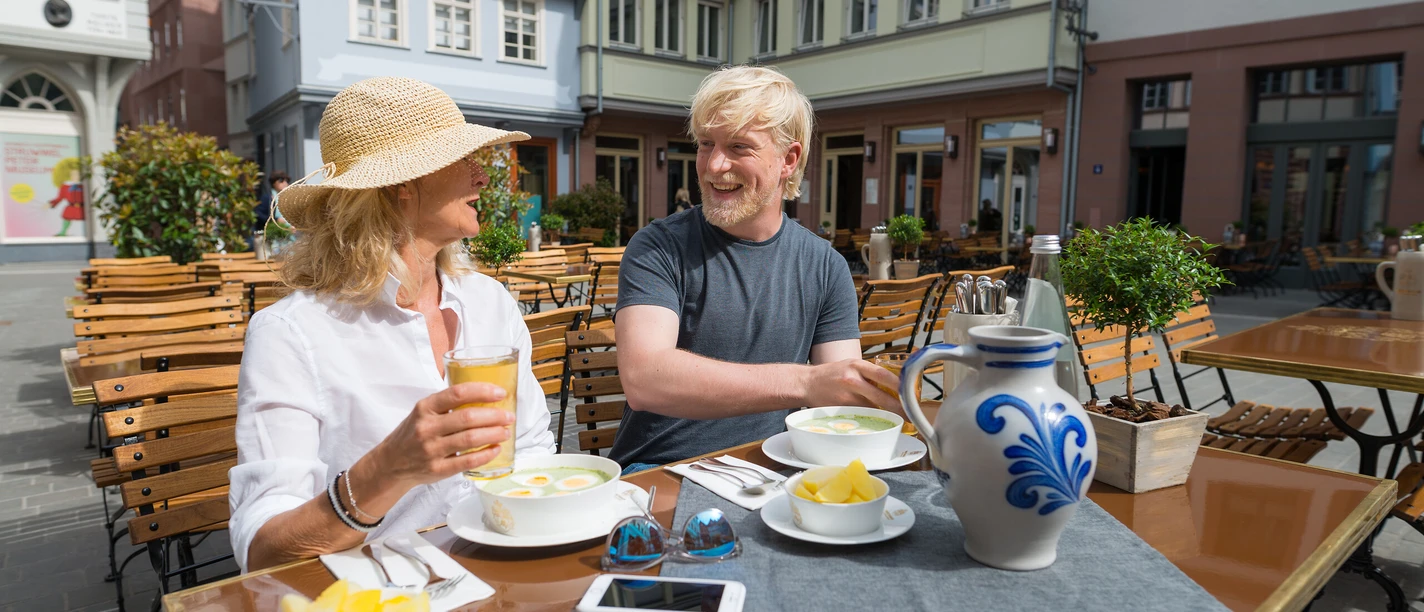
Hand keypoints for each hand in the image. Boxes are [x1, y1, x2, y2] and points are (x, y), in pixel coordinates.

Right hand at [370, 382, 514, 488]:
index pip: (457, 393)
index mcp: (425, 408)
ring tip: (505, 431)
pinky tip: (496, 449)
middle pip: (468, 418)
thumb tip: (485, 395)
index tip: (500, 393)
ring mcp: (431, 450)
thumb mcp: (423, 412)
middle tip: (509, 416)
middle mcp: (426, 427)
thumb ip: (447, 404)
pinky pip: (467, 461)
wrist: (391, 463)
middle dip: (494, 415)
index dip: (482, 391)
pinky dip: (486, 455)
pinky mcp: (437, 469)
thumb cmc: (413, 433)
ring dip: (493, 434)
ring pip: (470, 439)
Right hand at [803, 359, 901, 412]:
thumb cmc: (832, 374)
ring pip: (872, 408)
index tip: (910, 393)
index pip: (883, 375)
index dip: (899, 385)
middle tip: (909, 414)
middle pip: (881, 396)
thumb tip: (894, 384)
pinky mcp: (841, 409)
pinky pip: (861, 416)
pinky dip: (870, 419)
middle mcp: (852, 379)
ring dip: (885, 415)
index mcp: (857, 365)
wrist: (807, 383)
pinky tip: (876, 422)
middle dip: (898, 407)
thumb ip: (869, 374)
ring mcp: (846, 396)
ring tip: (896, 420)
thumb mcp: (851, 365)